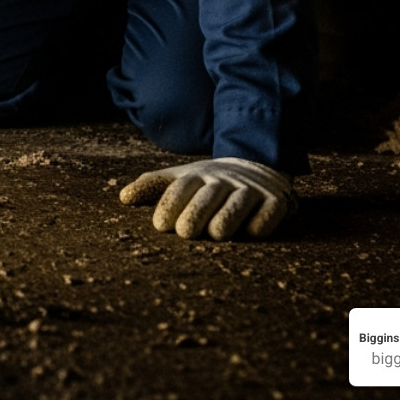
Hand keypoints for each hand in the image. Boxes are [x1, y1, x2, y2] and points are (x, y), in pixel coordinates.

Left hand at [119, 157, 294, 240]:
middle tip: (184, 232)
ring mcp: (252, 189)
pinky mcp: (277, 200)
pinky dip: (264, 220)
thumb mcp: (181, 178)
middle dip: (197, 212)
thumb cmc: (209, 183)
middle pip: (209, 194)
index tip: (160, 226)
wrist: (258, 165)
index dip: (171, 203)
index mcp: (199, 175)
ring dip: (229, 216)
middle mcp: (225, 180)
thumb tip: (122, 197)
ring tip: (216, 234)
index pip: (183, 186)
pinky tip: (255, 232)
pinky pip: (271, 209)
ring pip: (240, 202)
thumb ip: (153, 186)